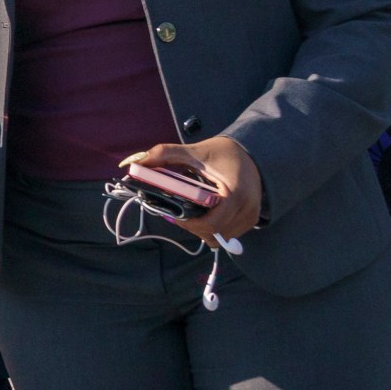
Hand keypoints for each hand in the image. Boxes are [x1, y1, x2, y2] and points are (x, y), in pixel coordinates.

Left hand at [124, 137, 263, 243]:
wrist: (253, 153)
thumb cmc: (223, 152)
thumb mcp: (194, 151)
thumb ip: (166, 154)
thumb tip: (137, 163)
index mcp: (236, 194)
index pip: (210, 224)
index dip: (188, 224)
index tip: (173, 214)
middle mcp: (247, 210)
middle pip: (213, 233)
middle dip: (191, 227)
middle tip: (177, 213)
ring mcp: (250, 218)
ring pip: (218, 238)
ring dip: (201, 229)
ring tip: (190, 213)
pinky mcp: (250, 222)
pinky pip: (226, 234)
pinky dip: (212, 228)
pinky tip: (204, 213)